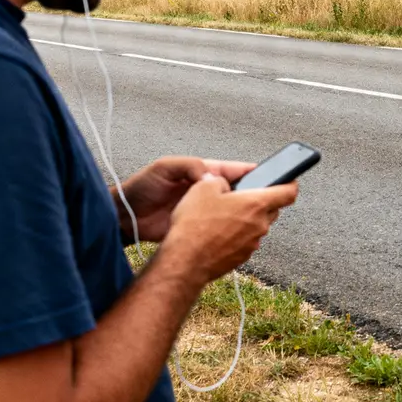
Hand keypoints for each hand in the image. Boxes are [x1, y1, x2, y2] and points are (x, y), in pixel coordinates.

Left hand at [118, 157, 255, 242]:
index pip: (238, 171)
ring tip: (257, 220)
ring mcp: (207, 212)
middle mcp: (210, 192)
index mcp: (205, 173)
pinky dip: (233, 232)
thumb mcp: (165, 167)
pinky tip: (240, 235)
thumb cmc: (141, 187)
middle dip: (256, 197)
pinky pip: (223, 229)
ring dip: (246, 216)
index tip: (276, 178)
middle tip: (268, 204)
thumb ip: (190, 167)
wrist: (124, 218)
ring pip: (236, 213)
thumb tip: (214, 178)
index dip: (257, 173)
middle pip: (242, 193)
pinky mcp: (201, 229)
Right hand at [159, 173, 297, 283]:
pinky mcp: (242, 256)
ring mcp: (253, 243)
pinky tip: (217, 233)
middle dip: (261, 201)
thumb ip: (220, 180)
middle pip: (272, 209)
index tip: (289, 179)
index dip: (291, 183)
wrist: (185, 262)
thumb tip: (225, 184)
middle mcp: (260, 224)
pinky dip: (237, 235)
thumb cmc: (195, 224)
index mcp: (256, 204)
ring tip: (222, 216)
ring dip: (247, 219)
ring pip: (257, 225)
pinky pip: (246, 240)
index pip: (289, 192)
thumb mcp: (203, 187)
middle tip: (242, 197)